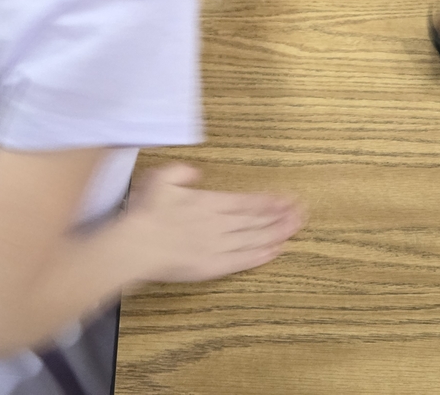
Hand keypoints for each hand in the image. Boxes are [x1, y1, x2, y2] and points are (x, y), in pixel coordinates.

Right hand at [123, 163, 303, 282]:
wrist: (137, 245)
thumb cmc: (146, 211)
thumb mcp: (160, 178)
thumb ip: (181, 172)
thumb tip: (196, 172)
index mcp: (209, 202)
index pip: (246, 202)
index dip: (269, 201)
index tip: (288, 200)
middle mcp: (218, 223)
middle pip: (256, 221)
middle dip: (280, 217)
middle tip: (302, 215)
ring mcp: (217, 246)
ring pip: (253, 240)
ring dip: (276, 234)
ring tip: (295, 231)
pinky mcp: (212, 267)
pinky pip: (242, 261)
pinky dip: (260, 257)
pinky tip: (275, 253)